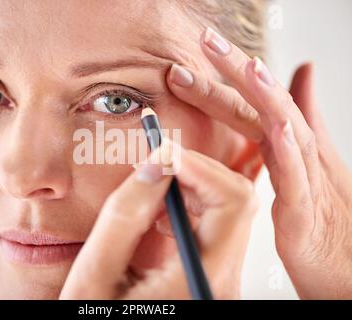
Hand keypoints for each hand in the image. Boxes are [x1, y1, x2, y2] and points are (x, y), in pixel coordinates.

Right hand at [60, 139, 256, 298]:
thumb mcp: (96, 275)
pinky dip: (191, 206)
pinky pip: (217, 226)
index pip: (233, 200)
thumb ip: (125, 215)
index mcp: (203, 279)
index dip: (198, 165)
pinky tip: (158, 213)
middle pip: (237, 200)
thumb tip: (156, 160)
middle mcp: (225, 280)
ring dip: (192, 187)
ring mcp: (223, 279)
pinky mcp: (214, 276)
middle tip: (155, 164)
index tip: (160, 150)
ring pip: (230, 209)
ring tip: (151, 189)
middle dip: (196, 171)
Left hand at [166, 27, 351, 298]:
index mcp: (287, 147)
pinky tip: (280, 125)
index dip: (231, 73)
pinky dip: (290, 149)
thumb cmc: (323, 218)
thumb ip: (297, 124)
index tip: (205, 45)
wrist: (344, 267)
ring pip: (284, 132)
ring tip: (250, 67)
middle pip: (265, 106)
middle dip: (238, 71)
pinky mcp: (305, 213)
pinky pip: (297, 179)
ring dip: (267, 98)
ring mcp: (304, 181)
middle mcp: (297, 156)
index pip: (254, 102)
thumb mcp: (303, 168)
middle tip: (209, 40)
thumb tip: (300, 75)